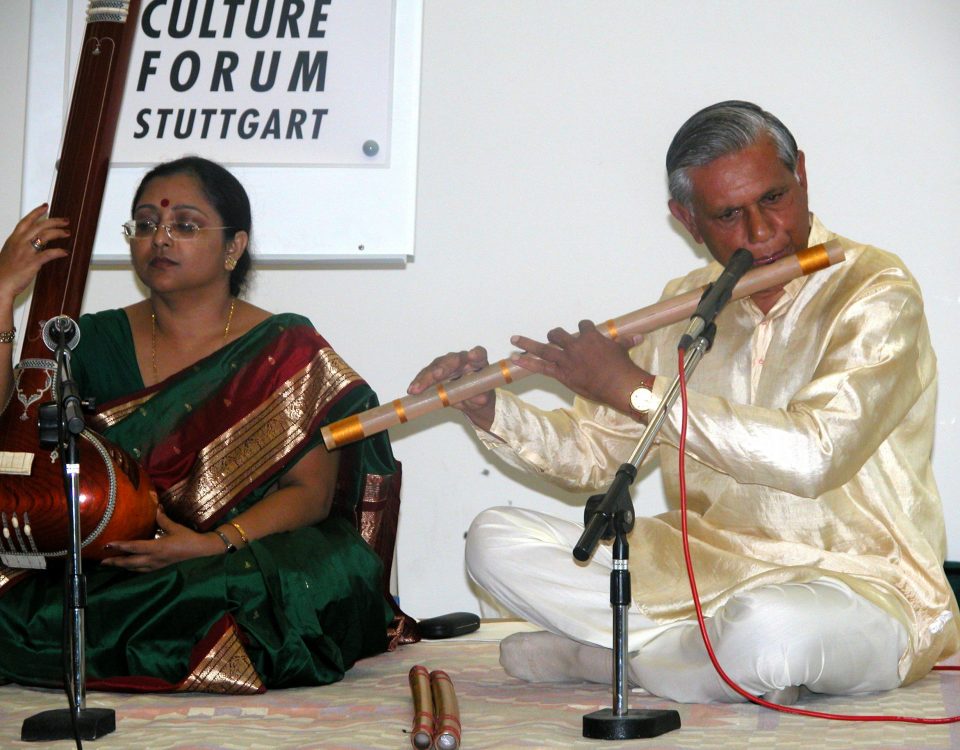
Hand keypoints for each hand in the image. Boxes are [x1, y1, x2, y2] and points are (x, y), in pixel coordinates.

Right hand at [0, 204, 69, 301]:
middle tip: (65, 220)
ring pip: (45, 236)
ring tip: (67, 233)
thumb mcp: (9, 252)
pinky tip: (65, 252)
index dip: (37, 212)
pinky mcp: (33, 263)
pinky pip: (49, 254)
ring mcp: (26, 252)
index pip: (26, 221)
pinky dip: (59, 251)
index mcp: (13, 239)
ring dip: (58, 233)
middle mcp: (20, 242)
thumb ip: (19, 245)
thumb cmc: (4, 270)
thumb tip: (31, 242)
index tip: (45, 207)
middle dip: (54, 221)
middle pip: (40, 226)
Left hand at [100, 507, 222, 572]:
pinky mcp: (160, 567)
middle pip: (130, 563)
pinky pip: (142, 570)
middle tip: (103, 561)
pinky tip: (130, 567)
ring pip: (135, 568)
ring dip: (123, 566)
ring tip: (112, 564)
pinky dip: (133, 568)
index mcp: (157, 547)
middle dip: (116, 562)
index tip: (108, 544)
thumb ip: (163, 519)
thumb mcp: (175, 527)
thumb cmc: (188, 538)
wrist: (200, 551)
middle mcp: (154, 559)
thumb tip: (156, 507)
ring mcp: (156, 565)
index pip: (134, 547)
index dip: (120, 546)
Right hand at [408, 345, 495, 430]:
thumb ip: (481, 397)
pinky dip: (419, 382)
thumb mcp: (482, 399)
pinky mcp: (435, 372)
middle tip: (436, 375)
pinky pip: (426, 375)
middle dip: (443, 367)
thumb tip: (478, 397)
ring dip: (425, 377)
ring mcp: (447, 365)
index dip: (476, 354)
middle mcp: (462, 360)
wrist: (471, 400)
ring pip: (435, 366)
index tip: (472, 356)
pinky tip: (413, 389)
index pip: (479, 354)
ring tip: (417, 389)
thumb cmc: (479, 395)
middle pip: (452, 359)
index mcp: (478, 362)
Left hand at [510, 320, 649, 412]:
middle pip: (558, 335)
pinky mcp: (562, 373)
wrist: (619, 384)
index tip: (583, 333)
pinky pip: (540, 366)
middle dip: (554, 335)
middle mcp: (576, 345)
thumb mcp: (623, 350)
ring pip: (544, 348)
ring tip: (514, 339)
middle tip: (551, 337)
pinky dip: (526, 362)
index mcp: (591, 337)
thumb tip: (639, 337)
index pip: (582, 326)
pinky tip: (515, 358)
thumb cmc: (623, 367)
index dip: (582, 330)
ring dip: (527, 343)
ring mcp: (567, 359)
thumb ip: (626, 342)